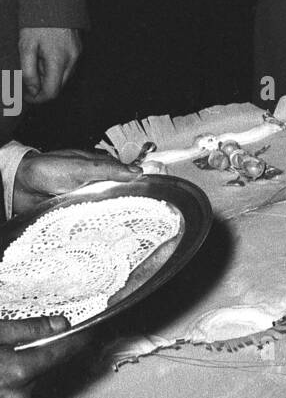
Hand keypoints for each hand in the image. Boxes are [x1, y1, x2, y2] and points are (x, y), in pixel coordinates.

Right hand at [0, 317, 84, 397]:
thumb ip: (31, 329)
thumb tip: (61, 324)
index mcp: (19, 371)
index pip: (64, 352)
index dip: (79, 339)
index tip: (90, 331)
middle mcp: (19, 396)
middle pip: (46, 368)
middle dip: (40, 354)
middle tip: (18, 344)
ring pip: (32, 382)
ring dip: (24, 370)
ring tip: (0, 361)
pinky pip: (18, 396)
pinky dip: (13, 384)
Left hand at [11, 149, 140, 217]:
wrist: (20, 186)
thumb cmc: (49, 169)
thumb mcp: (82, 167)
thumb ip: (108, 170)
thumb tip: (137, 172)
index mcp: (99, 167)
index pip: (125, 175)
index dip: (138, 183)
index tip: (153, 193)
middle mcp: (94, 183)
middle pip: (116, 194)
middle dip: (125, 204)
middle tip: (139, 215)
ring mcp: (84, 199)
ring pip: (104, 209)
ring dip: (109, 216)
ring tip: (123, 226)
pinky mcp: (74, 214)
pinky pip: (89, 221)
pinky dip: (94, 225)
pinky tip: (102, 230)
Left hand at [18, 27, 80, 102]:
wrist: (55, 2)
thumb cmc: (38, 23)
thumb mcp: (26, 48)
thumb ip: (28, 72)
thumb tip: (32, 90)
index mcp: (58, 60)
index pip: (51, 92)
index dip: (37, 98)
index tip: (26, 95)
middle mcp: (72, 60)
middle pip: (59, 87)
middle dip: (42, 88)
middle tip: (27, 80)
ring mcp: (77, 54)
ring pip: (64, 78)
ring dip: (49, 78)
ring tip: (35, 64)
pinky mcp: (78, 48)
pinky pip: (67, 67)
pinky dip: (55, 69)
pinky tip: (45, 57)